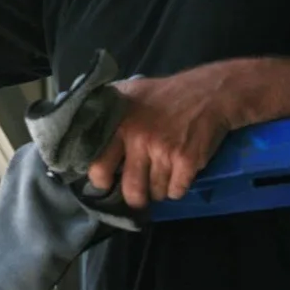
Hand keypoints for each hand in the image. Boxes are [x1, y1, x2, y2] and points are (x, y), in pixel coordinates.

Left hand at [87, 64, 241, 208]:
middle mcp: (138, 138)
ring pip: (156, 192)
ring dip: (159, 189)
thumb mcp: (129, 91)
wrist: (211, 92)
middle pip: (130, 190)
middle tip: (138, 192)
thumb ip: (105, 110)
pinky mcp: (187, 161)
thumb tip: (78, 130)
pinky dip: (178, 188)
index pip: (98, 166)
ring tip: (163, 173)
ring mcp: (163, 151)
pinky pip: (176, 191)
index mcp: (119, 123)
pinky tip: (180, 173)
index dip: (101, 180)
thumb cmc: (165, 94)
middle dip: (135, 197)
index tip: (107, 182)